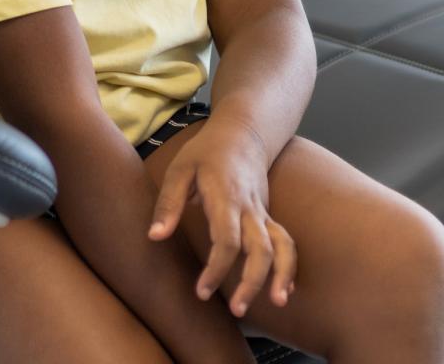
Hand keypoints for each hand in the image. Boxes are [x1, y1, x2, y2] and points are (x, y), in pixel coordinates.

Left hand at [147, 116, 296, 317]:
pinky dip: (289, 265)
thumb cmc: (206, 152)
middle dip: (253, 281)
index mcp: (225, 197)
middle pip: (261, 248)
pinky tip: (285, 289)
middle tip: (238, 311)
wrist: (243, 133)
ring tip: (278, 303)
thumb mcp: (179, 169)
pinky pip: (284, 241)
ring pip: (282, 245)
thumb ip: (168, 203)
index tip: (202, 292)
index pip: (228, 239)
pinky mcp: (268, 216)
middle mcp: (249, 207)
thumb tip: (155, 237)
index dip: (217, 268)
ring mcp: (262, 212)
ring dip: (282, 274)